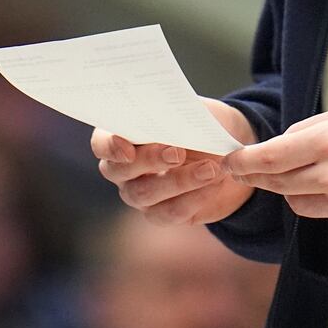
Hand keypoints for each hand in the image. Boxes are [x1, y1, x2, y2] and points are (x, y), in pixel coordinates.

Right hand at [91, 98, 257, 226]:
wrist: (226, 152)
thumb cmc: (199, 125)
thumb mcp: (190, 113)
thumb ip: (174, 114)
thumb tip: (168, 115)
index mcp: (122, 136)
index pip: (101, 143)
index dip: (110, 147)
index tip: (129, 148)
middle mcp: (123, 169)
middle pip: (120, 171)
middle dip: (150, 161)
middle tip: (179, 153)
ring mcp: (138, 194)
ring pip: (146, 194)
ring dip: (180, 181)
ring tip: (211, 169)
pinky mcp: (160, 214)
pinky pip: (170, 213)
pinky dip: (195, 197)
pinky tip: (215, 183)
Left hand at [223, 104, 327, 236]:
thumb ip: (311, 128)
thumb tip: (278, 145)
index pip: (268, 158)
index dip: (242, 162)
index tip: (228, 162)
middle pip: (277, 184)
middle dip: (261, 177)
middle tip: (249, 169)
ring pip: (298, 203)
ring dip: (299, 190)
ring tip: (326, 172)